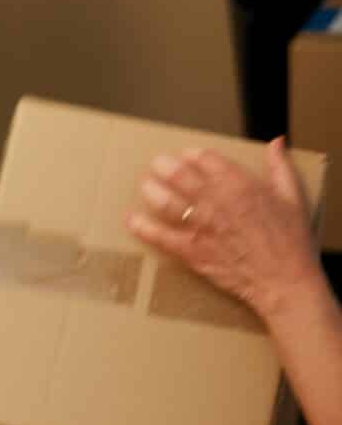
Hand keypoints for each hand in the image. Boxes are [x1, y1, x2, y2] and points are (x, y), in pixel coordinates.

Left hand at [125, 138, 325, 328]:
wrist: (285, 282)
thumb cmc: (292, 242)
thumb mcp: (293, 198)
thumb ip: (280, 167)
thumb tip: (276, 142)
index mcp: (241, 186)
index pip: (206, 159)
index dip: (192, 155)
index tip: (186, 155)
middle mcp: (217, 202)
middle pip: (179, 175)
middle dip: (164, 166)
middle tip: (157, 164)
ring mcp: (202, 227)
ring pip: (166, 201)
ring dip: (151, 190)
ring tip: (145, 185)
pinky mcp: (192, 250)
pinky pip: (160, 236)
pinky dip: (142, 227)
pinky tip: (131, 219)